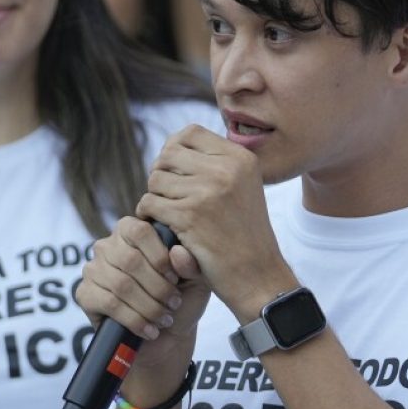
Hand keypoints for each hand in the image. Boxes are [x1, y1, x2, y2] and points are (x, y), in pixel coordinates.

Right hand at [76, 214, 210, 376]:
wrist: (167, 335)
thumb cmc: (181, 298)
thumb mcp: (195, 279)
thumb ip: (191, 263)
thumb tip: (178, 253)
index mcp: (133, 231)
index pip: (140, 231)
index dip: (160, 256)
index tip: (175, 278)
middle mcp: (108, 245)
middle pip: (131, 260)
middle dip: (157, 287)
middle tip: (174, 303)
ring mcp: (93, 269)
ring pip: (121, 285)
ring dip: (148, 306)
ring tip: (164, 318)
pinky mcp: (84, 294)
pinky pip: (109, 304)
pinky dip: (134, 320)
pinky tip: (149, 329)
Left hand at [139, 125, 294, 318]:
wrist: (258, 276)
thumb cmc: (245, 234)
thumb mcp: (243, 187)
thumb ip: (216, 164)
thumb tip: (173, 143)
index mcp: (241, 158)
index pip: (191, 133)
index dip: (175, 149)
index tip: (175, 172)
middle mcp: (226, 169)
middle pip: (168, 154)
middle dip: (161, 174)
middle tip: (167, 196)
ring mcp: (208, 191)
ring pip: (156, 179)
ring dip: (155, 197)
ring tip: (167, 214)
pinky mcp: (190, 216)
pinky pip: (149, 203)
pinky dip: (149, 216)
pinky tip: (161, 227)